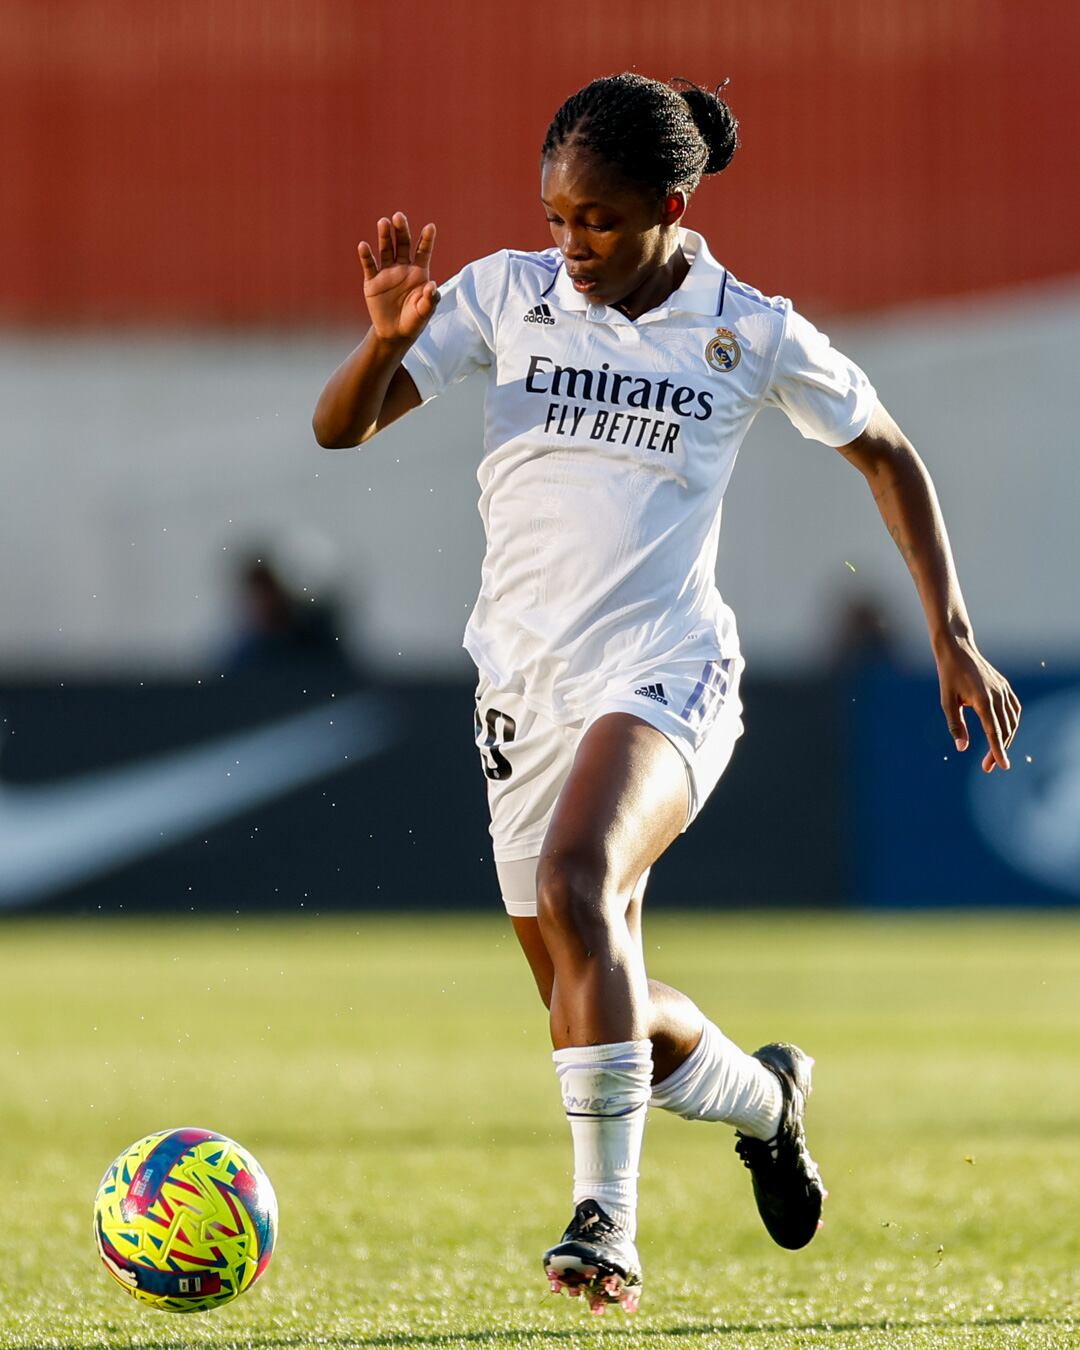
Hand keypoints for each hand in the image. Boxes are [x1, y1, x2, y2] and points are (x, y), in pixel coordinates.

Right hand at [357, 213, 438, 342]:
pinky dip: (366, 256)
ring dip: (384, 236)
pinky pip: (369, 266)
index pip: (423, 251)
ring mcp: (387, 273)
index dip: (427, 239)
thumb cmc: (414, 321)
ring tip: (383, 222)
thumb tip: (433, 285)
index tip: (430, 227)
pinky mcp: (372, 281)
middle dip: (401, 230)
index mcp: (419, 272)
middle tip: (399, 216)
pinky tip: (363, 246)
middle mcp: (403, 268)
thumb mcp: (424, 312)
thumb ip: (430, 299)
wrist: (395, 333)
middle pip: (402, 244)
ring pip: (386, 250)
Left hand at [935, 635, 1020, 771]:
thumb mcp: (946, 701)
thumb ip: (955, 725)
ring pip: (1012, 721)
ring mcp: (1004, 690)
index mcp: (983, 700)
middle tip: (988, 766)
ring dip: (1006, 739)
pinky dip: (1012, 723)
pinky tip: (1006, 733)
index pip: (994, 732)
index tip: (1003, 766)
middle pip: (1005, 730)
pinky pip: (1014, 709)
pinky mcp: (1005, 687)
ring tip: (995, 753)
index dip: (998, 751)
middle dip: (999, 750)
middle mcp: (997, 696)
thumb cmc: (948, 675)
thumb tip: (962, 748)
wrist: (958, 650)